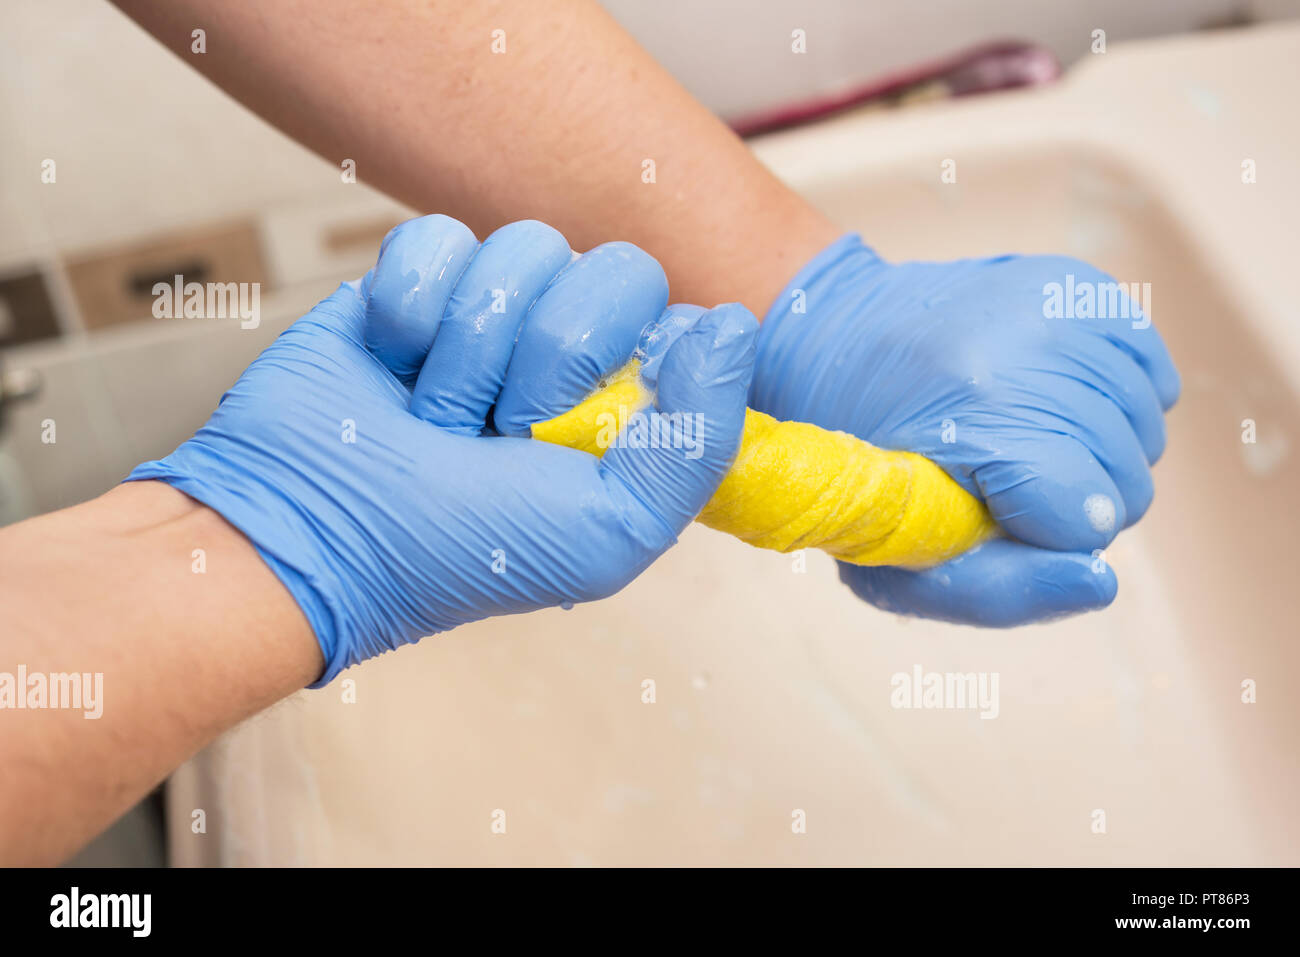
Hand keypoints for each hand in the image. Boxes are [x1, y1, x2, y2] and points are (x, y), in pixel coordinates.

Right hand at [129, 215, 756, 683]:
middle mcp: (567, 355)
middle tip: (499, 426)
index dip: (635, 364)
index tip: (578, 426)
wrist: (306, 529)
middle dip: (550, 357)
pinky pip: (441, 235)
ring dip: (472, 344)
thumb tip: (734, 326)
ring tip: (436, 413)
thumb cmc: (454, 549)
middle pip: (616, 271)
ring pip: (527, 246)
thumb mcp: (606, 532)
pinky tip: (391, 361)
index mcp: (626, 409)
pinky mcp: (414, 283)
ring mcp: (491, 314)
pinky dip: (410, 304)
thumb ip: (696, 442)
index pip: (683, 324)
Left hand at [750, 235, 1179, 625]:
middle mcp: (1025, 348)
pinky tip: (1057, 407)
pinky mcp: (1073, 283)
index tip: (1002, 517)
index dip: (1049, 536)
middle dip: (1075, 500)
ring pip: (1147, 428)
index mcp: (977, 417)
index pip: (1086, 516)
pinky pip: (1153, 374)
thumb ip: (998, 592)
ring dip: (1098, 454)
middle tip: (1007, 482)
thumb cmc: (868, 467)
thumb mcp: (898, 559)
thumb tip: (1103, 584)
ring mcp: (1054, 305)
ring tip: (1026, 443)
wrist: (833, 346)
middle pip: (1127, 476)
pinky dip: (1120, 404)